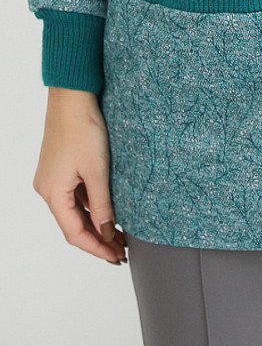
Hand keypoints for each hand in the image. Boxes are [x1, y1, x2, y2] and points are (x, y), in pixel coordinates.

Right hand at [33, 87, 126, 264]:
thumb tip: (108, 232)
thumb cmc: (83, 128)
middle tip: (122, 250)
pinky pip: (75, 195)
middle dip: (98, 238)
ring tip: (120, 234)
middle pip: (73, 224)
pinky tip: (109, 210)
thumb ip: (102, 204)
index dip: (96, 248)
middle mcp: (47, 189)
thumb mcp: (97, 170)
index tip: (116, 257)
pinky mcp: (60, 167)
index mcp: (52, 193)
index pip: (75, 233)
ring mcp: (53, 178)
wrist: (72, 96)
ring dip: (96, 222)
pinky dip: (91, 205)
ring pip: (75, 210)